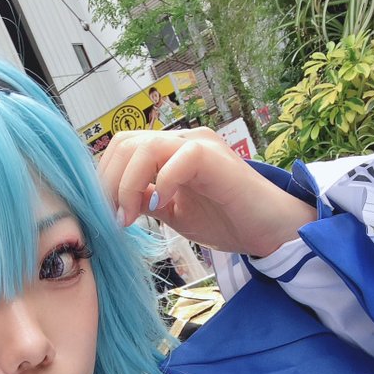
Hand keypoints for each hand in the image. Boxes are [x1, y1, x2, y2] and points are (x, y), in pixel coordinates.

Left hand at [97, 128, 315, 256]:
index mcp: (169, 152)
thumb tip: (114, 202)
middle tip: (117, 219)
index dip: (105, 180)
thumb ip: (146, 200)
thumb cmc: (227, 221)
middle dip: (110, 183)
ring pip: (144, 146)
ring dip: (129, 185)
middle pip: (125, 142)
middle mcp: (182, 141)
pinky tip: (160, 208)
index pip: (122, 148)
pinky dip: (161, 183)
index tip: (108, 215)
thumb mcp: (174, 212)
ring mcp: (198, 145)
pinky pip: (177, 158)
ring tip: (132, 217)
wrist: (268, 232)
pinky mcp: (214, 157)